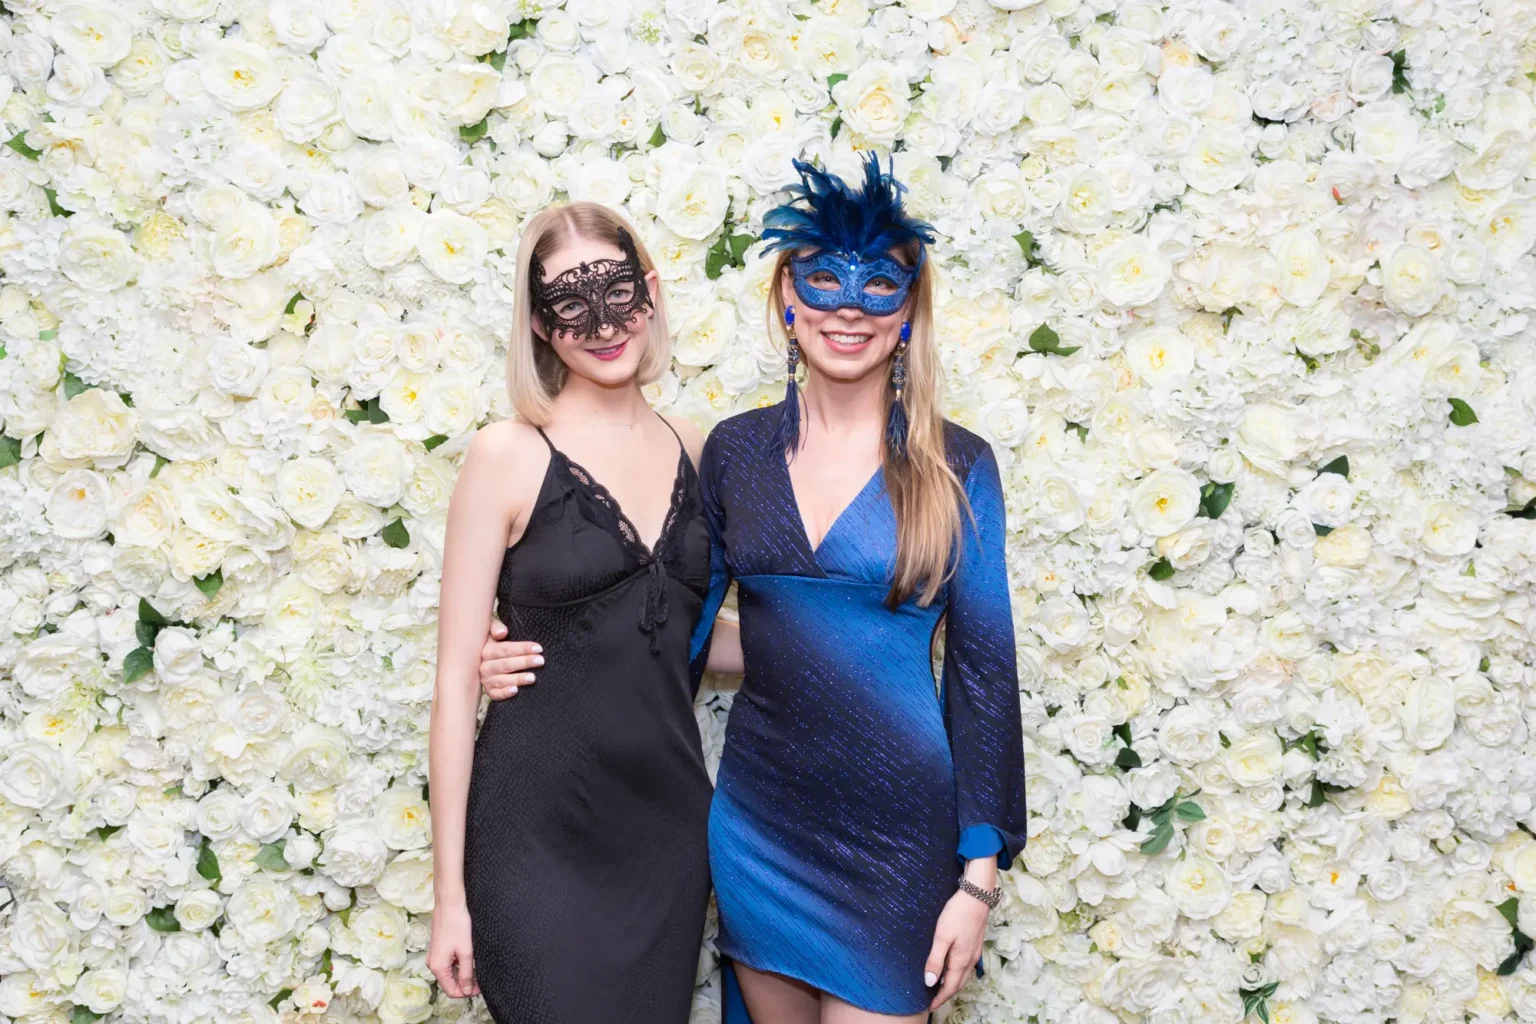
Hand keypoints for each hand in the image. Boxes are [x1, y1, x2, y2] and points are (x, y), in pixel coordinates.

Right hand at [428, 900, 478, 998]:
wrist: (449, 904)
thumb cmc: (457, 925)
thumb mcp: (465, 952)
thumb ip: (466, 974)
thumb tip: (467, 991)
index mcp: (437, 967)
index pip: (451, 990)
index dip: (466, 992)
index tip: (481, 988)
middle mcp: (433, 964)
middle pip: (450, 982)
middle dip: (465, 984)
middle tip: (482, 979)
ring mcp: (435, 956)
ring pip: (450, 973)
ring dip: (463, 974)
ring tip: (478, 968)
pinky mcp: (438, 949)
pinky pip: (449, 963)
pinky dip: (459, 965)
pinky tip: (470, 959)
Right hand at [480, 617, 543, 699]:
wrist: (479, 662)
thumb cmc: (494, 645)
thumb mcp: (491, 632)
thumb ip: (495, 627)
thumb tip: (502, 633)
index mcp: (486, 650)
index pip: (505, 649)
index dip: (522, 648)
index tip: (538, 649)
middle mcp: (484, 665)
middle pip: (505, 664)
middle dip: (524, 662)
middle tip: (540, 661)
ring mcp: (486, 679)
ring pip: (501, 680)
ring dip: (517, 679)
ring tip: (533, 677)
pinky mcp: (489, 691)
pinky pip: (495, 694)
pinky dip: (504, 693)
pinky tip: (515, 690)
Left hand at [924, 887, 988, 1009]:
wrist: (977, 895)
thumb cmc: (957, 914)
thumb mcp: (942, 937)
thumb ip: (935, 960)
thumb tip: (929, 982)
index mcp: (961, 960)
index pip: (949, 987)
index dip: (939, 999)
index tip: (929, 1007)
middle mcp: (970, 960)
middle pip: (958, 984)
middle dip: (946, 995)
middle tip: (933, 1001)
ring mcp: (975, 952)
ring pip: (963, 976)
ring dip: (952, 985)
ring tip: (939, 988)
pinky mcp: (976, 944)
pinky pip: (966, 966)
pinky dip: (957, 974)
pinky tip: (951, 969)